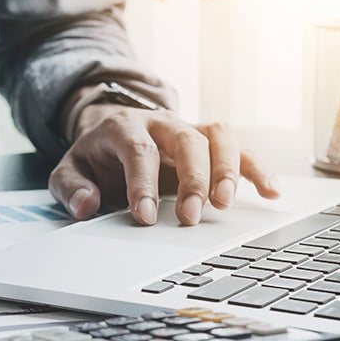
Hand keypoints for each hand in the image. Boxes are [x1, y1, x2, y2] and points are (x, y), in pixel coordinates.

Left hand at [48, 103, 279, 225]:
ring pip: (218, 136)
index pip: (139, 150)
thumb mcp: (69, 170)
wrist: (111, 131)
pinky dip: (257, 168)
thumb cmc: (96, 157)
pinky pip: (240, 147)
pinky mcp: (210, 141)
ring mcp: (189, 129)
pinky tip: (271, 192)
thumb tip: (85, 205)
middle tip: (190, 216)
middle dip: (192, 178)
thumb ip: (71, 188)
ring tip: (225, 204)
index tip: (144, 217)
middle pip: (185, 140)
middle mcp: (161, 123)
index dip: (142, 183)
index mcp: (125, 128)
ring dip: (227, 170)